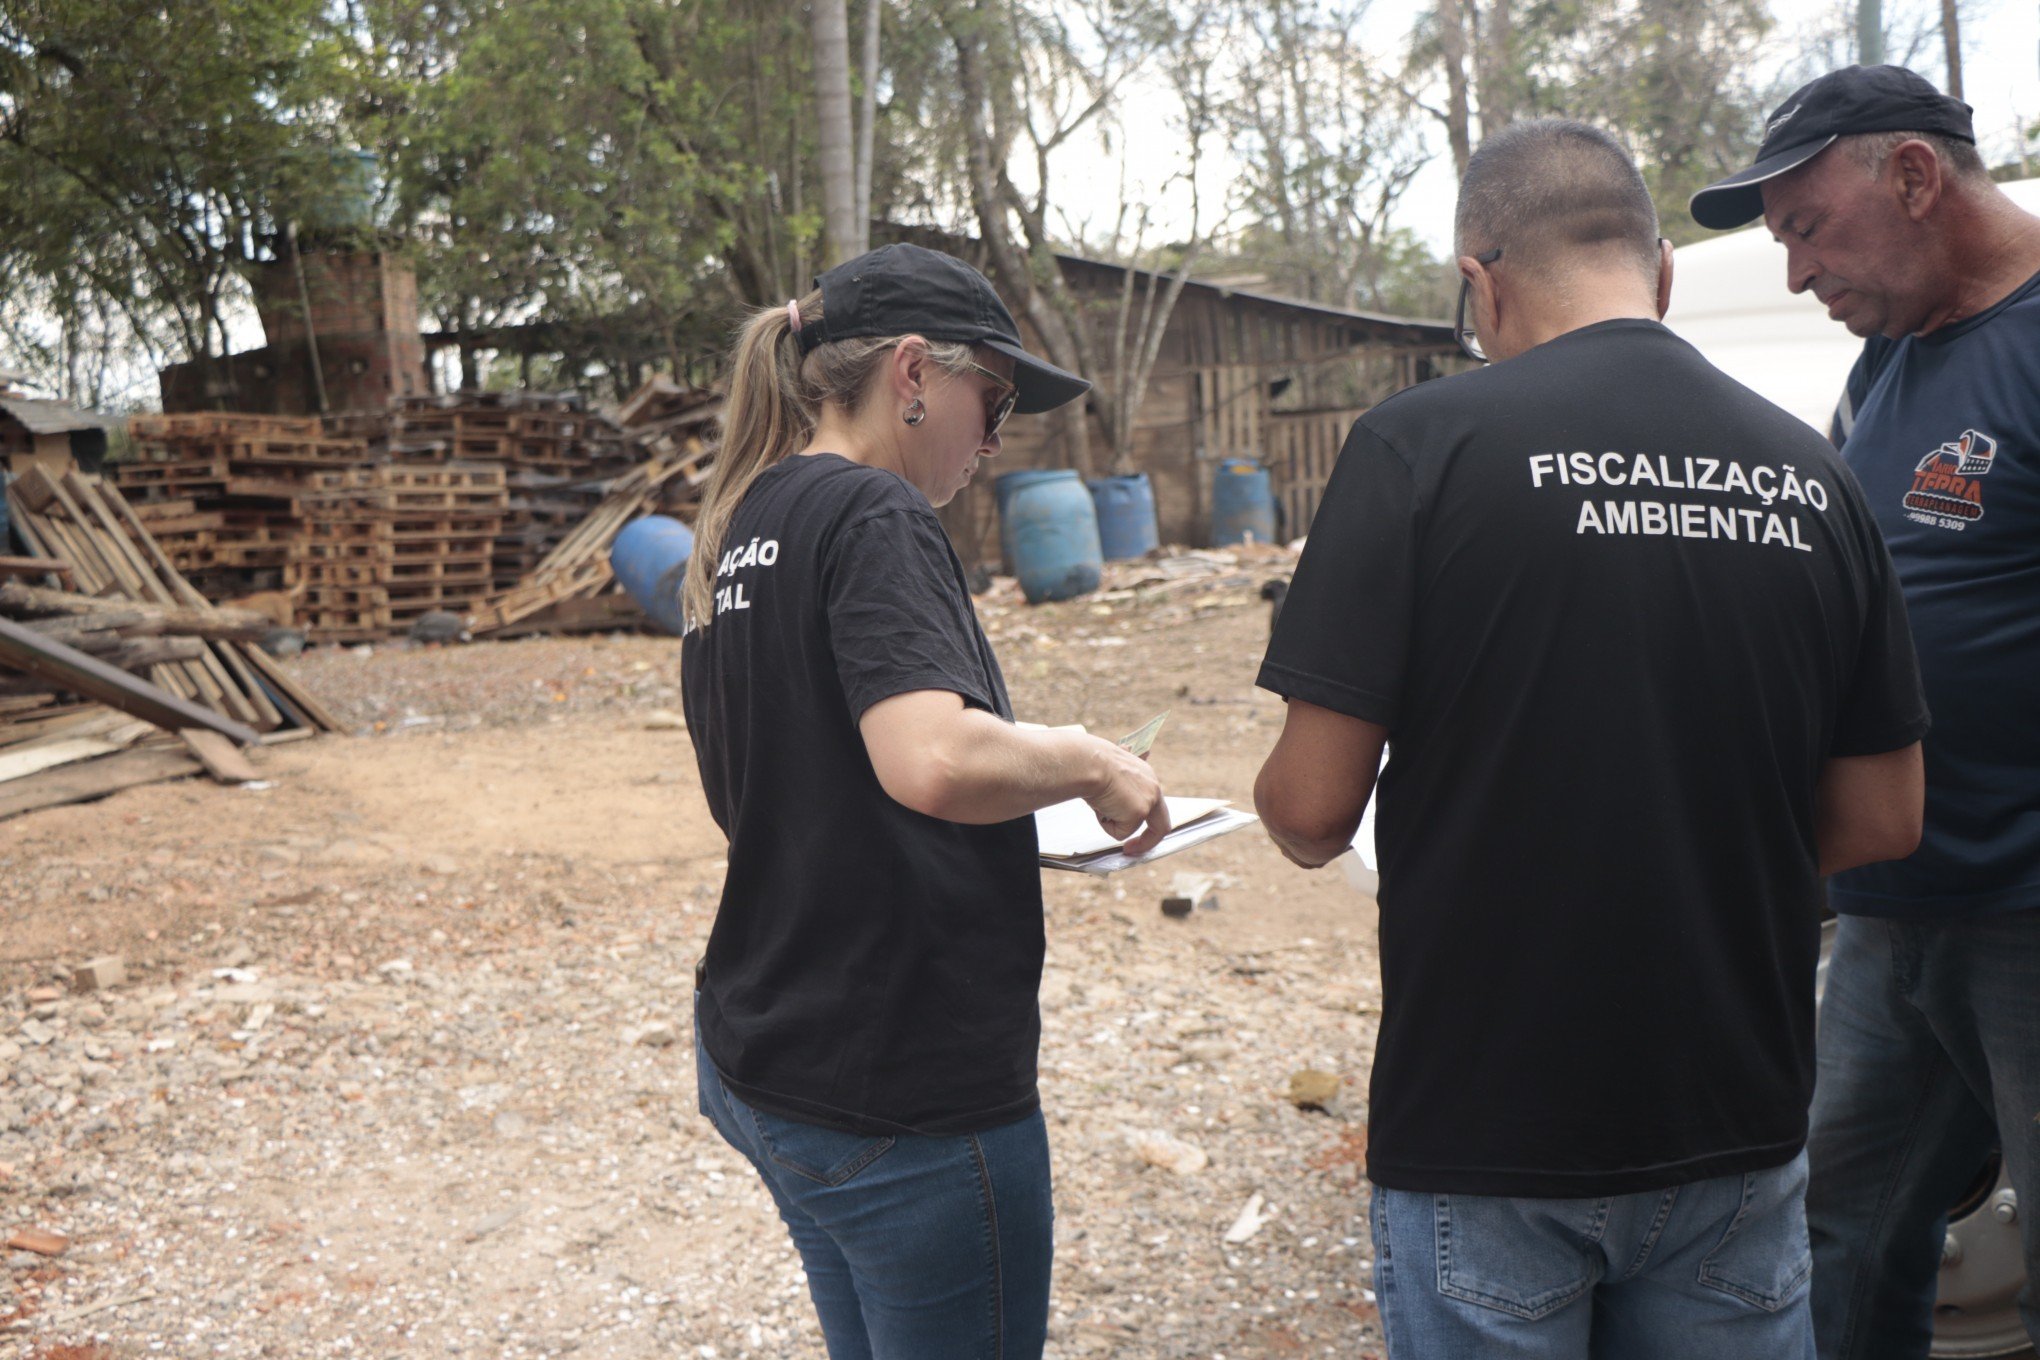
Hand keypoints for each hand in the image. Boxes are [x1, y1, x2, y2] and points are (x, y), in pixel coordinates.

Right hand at [1085, 739, 1170, 856]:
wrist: (1088, 762)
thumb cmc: (1092, 764)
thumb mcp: (1110, 771)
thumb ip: (1121, 782)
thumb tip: (1123, 765)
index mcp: (1147, 777)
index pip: (1155, 805)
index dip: (1147, 822)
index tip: (1135, 832)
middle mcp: (1153, 788)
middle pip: (1161, 825)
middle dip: (1146, 842)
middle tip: (1129, 850)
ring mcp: (1148, 802)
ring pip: (1130, 828)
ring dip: (1110, 822)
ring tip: (1098, 803)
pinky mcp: (1138, 813)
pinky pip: (1119, 833)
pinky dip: (1105, 825)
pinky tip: (1099, 807)